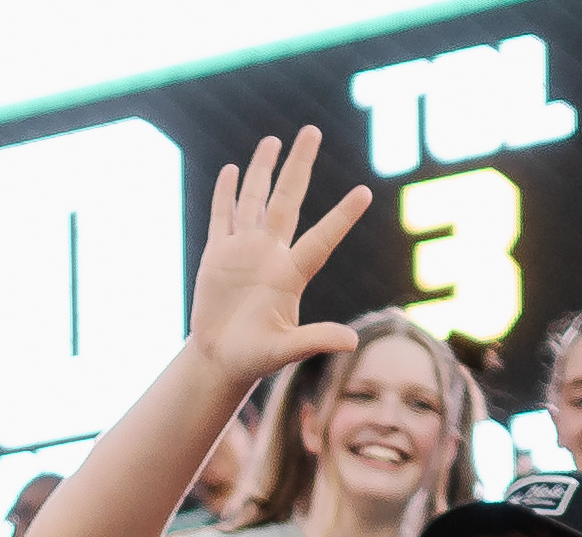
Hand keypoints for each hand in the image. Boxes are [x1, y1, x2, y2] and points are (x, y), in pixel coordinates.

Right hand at [187, 132, 374, 380]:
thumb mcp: (285, 351)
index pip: (321, 238)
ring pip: (254, 200)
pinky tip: (232, 170)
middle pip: (287, 200)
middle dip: (298, 166)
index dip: (341, 217)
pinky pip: (222, 218)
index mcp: (291, 275)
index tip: (364, 192)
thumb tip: (352, 342)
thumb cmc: (256, 358)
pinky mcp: (216, 256)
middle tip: (312, 130)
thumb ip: (315, 339)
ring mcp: (243, 252)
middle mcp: (270, 255)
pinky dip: (226, 194)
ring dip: (262, 170)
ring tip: (272, 140)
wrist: (221, 360)